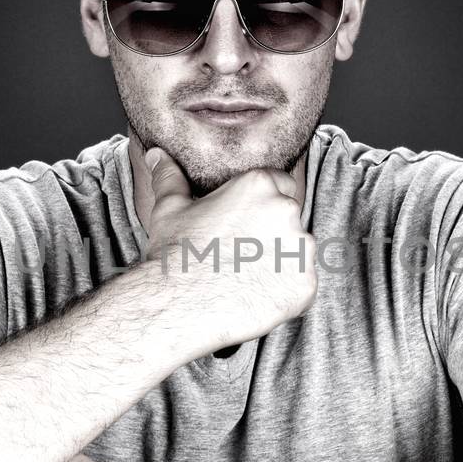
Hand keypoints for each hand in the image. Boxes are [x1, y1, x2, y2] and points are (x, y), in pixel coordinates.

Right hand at [142, 146, 318, 351]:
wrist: (179, 306)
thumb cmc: (173, 255)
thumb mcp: (170, 209)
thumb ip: (170, 177)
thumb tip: (157, 155)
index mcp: (260, 185)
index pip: (279, 184)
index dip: (261, 206)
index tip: (245, 225)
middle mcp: (287, 210)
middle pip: (289, 219)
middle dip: (272, 234)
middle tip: (239, 255)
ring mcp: (300, 248)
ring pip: (298, 253)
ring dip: (281, 263)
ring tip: (245, 278)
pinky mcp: (306, 284)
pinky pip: (301, 286)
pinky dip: (284, 294)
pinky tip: (255, 298)